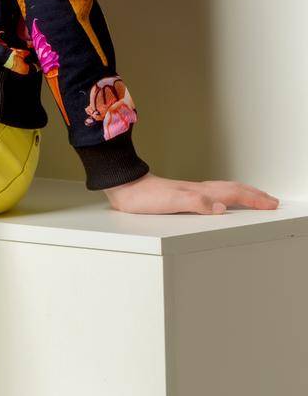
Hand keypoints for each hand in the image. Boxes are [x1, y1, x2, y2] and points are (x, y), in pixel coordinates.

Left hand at [104, 172, 278, 215]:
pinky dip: (224, 196)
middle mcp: (197, 190)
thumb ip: (195, 203)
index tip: (270, 204)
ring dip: (242, 194)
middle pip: (232, 190)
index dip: (253, 199)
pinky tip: (220, 200)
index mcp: (198, 192)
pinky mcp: (181, 195)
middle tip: (271, 201)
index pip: (233, 195)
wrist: (124, 187)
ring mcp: (190, 192)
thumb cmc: (143, 197)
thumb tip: (220, 208)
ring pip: (223, 190)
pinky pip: (211, 194)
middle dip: (254, 195)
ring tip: (254, 197)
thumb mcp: (170, 202)